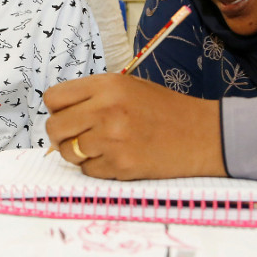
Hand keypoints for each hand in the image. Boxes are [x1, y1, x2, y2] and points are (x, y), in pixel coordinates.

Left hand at [43, 74, 224, 179]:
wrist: (202, 135)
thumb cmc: (164, 110)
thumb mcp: (128, 86)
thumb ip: (92, 96)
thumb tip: (58, 115)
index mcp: (107, 85)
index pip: (54, 98)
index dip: (56, 109)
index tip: (66, 114)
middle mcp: (106, 110)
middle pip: (54, 127)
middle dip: (61, 135)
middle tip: (77, 136)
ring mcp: (112, 139)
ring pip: (68, 152)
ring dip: (78, 153)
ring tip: (101, 146)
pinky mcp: (120, 165)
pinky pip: (88, 171)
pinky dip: (97, 167)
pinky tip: (117, 157)